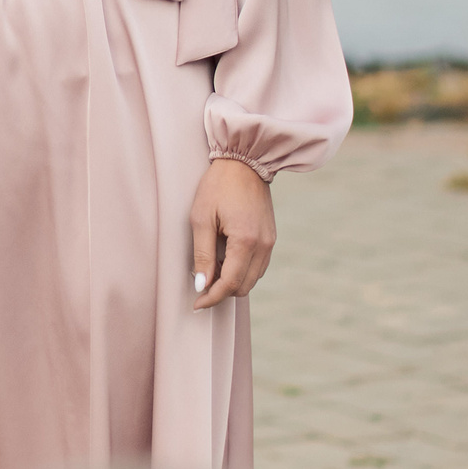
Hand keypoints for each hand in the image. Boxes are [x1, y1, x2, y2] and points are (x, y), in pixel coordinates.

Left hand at [189, 156, 275, 309]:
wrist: (244, 163)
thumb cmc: (217, 187)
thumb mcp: (201, 218)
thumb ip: (202, 254)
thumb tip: (201, 285)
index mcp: (246, 242)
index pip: (230, 284)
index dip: (212, 298)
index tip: (196, 305)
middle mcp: (263, 246)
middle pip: (244, 286)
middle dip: (222, 292)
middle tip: (200, 286)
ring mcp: (270, 243)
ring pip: (253, 279)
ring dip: (233, 282)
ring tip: (210, 271)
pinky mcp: (271, 238)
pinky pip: (258, 266)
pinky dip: (242, 271)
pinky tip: (225, 261)